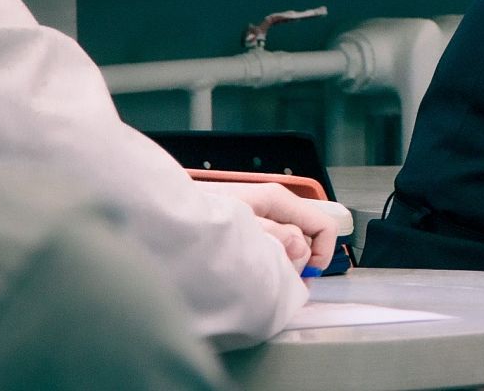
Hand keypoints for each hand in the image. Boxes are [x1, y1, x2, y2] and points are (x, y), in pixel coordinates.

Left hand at [210, 181, 339, 273]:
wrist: (159, 216)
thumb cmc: (197, 216)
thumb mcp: (243, 226)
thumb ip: (276, 237)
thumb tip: (300, 250)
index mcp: (278, 199)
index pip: (323, 225)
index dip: (323, 252)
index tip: (307, 275)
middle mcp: (273, 205)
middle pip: (307, 237)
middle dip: (299, 262)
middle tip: (281, 283)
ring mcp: (261, 216)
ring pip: (289, 244)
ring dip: (282, 264)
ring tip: (262, 278)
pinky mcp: (247, 228)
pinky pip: (271, 246)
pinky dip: (267, 262)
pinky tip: (252, 273)